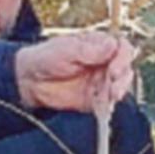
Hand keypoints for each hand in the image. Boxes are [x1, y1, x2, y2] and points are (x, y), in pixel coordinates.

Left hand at [14, 32, 135, 111]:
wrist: (29, 81)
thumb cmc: (45, 58)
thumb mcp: (64, 50)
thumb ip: (88, 50)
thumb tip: (112, 45)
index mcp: (99, 45)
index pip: (122, 47)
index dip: (123, 56)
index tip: (114, 67)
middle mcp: (104, 63)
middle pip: (125, 67)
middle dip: (123, 75)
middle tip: (113, 81)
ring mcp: (101, 82)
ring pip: (121, 85)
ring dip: (120, 90)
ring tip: (112, 95)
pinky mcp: (95, 100)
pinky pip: (109, 103)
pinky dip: (110, 106)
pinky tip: (106, 108)